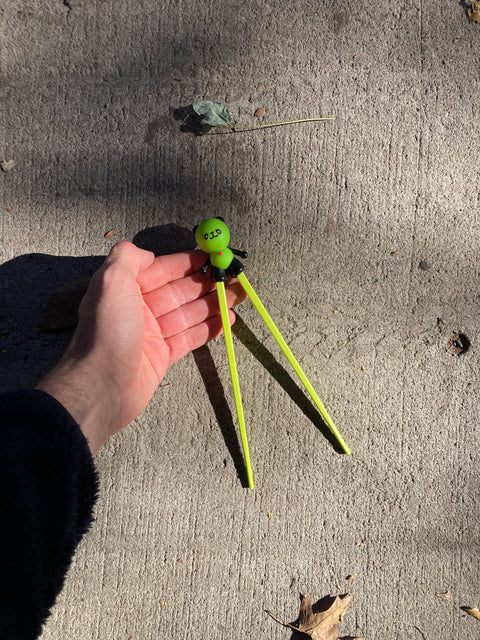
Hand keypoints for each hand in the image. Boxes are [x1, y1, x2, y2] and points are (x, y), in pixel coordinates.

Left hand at [37, 242, 245, 453]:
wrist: (101, 386)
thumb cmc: (107, 331)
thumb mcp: (110, 282)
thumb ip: (127, 258)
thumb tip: (147, 253)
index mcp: (127, 289)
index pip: (162, 270)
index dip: (188, 262)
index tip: (213, 255)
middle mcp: (139, 309)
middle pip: (180, 291)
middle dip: (207, 282)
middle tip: (235, 276)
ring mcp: (152, 334)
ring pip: (189, 313)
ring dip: (214, 303)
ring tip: (239, 295)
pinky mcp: (163, 357)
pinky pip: (190, 337)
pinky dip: (209, 328)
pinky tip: (228, 320)